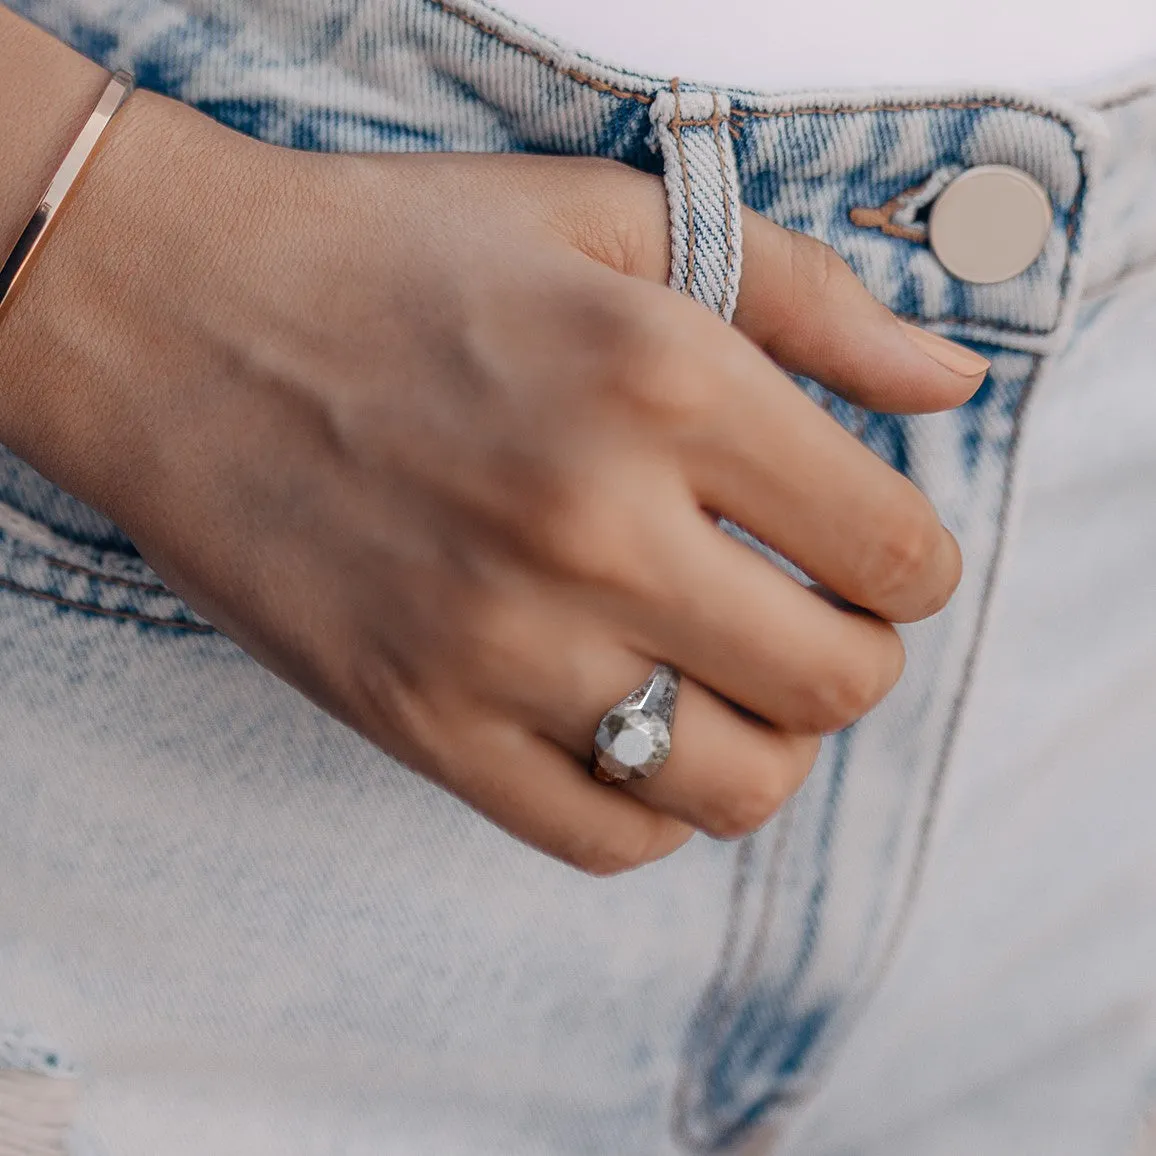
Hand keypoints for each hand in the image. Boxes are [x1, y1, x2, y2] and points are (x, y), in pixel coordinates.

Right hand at [0, 90, 986, 873]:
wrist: (180, 321)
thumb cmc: (401, 259)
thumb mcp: (617, 222)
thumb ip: (812, 299)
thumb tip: (949, 385)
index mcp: (665, 385)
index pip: (895, 555)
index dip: (911, 566)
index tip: (870, 554)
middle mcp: (592, 529)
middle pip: (835, 688)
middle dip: (853, 659)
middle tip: (807, 615)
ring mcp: (497, 647)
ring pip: (732, 789)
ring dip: (768, 745)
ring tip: (727, 682)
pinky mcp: (417, 724)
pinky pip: (603, 838)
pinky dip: (656, 806)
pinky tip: (635, 730)